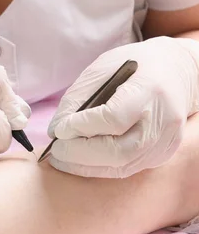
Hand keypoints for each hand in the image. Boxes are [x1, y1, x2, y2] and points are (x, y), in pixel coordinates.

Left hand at [48, 37, 198, 177]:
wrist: (178, 71)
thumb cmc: (137, 65)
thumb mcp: (104, 67)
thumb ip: (79, 97)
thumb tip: (56, 130)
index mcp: (149, 90)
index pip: (114, 118)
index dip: (83, 127)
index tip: (60, 129)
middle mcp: (162, 120)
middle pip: (119, 150)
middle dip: (81, 154)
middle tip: (56, 150)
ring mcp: (165, 141)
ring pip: (123, 166)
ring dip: (87, 167)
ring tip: (62, 160)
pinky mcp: (163, 153)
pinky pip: (129, 168)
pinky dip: (101, 167)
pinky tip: (82, 161)